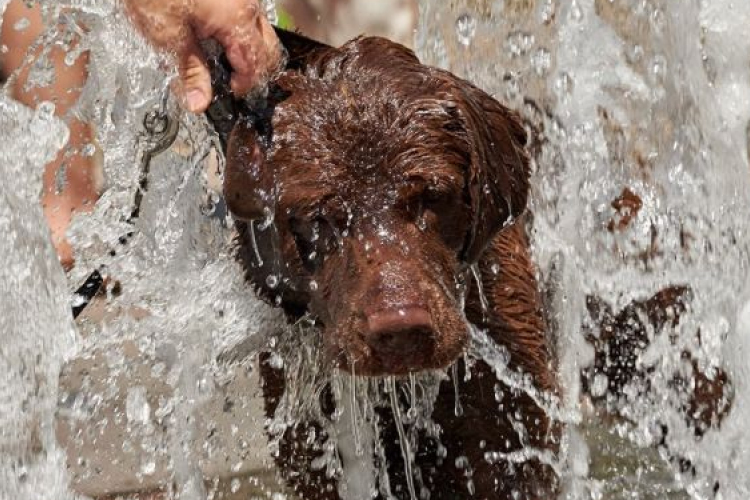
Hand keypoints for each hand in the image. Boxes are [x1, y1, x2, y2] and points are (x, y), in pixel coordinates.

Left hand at [123, 0, 280, 112]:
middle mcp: (247, 5)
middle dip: (254, 70)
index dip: (243, 86)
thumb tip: (199, 104)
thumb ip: (189, 72)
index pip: (255, 66)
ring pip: (261, 31)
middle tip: (230, 81)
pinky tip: (216, 36)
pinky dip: (240, 32)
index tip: (228, 94)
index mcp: (237, 20)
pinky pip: (248, 16)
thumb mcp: (168, 37)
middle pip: (268, 49)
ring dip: (249, 50)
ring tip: (222, 59)